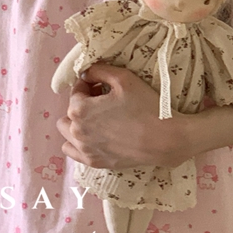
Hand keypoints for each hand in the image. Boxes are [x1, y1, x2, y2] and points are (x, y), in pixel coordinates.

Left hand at [55, 61, 192, 170]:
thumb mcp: (123, 78)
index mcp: (79, 109)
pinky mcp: (93, 162)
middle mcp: (76, 131)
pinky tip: (93, 138)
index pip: (76, 90)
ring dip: (77, 124)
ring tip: (97, 121)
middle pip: (70, 112)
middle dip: (82, 104)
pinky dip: (78, 144)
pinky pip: (72, 152)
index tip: (102, 86)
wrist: (164, 140)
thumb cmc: (145, 106)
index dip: (89, 85)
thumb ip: (98, 70)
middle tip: (102, 103)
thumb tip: (85, 73)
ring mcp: (83, 149)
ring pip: (67, 132)